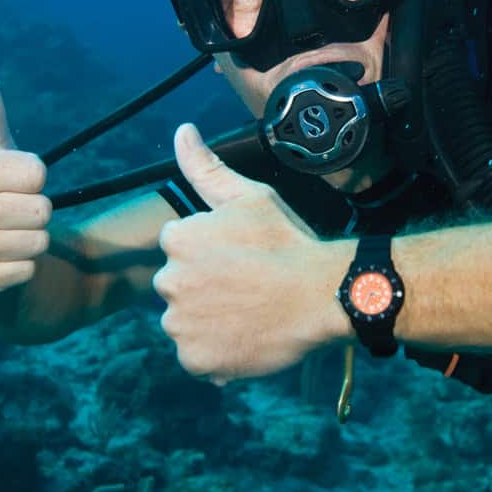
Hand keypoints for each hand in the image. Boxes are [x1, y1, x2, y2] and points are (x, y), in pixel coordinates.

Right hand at [0, 63, 51, 297]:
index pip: (37, 173)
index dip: (33, 176)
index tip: (13, 179)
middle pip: (41, 210)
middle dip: (36, 209)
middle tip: (12, 208)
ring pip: (37, 243)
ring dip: (32, 239)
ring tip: (7, 231)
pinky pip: (24, 272)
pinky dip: (21, 266)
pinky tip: (0, 257)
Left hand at [153, 123, 351, 383]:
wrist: (323, 295)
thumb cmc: (288, 242)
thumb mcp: (249, 196)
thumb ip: (206, 167)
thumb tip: (181, 131)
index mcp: (177, 238)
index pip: (181, 249)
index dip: (213, 254)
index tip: (243, 259)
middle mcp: (168, 281)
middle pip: (180, 286)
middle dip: (205, 288)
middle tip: (249, 288)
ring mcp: (180, 324)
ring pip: (187, 323)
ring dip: (209, 322)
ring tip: (250, 315)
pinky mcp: (195, 360)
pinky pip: (197, 358)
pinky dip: (216, 354)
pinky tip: (246, 339)